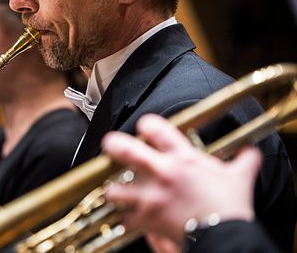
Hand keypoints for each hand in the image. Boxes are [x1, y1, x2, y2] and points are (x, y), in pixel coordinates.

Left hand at [102, 114, 259, 245]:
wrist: (225, 235)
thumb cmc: (230, 206)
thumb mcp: (239, 177)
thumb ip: (243, 161)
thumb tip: (250, 153)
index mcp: (183, 158)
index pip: (156, 129)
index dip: (146, 123)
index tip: (143, 126)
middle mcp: (163, 173)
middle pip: (125, 150)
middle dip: (113, 144)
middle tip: (109, 144)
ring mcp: (152, 196)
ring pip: (115, 189)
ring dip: (113, 190)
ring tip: (114, 189)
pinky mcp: (147, 218)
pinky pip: (126, 219)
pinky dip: (127, 219)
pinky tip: (129, 217)